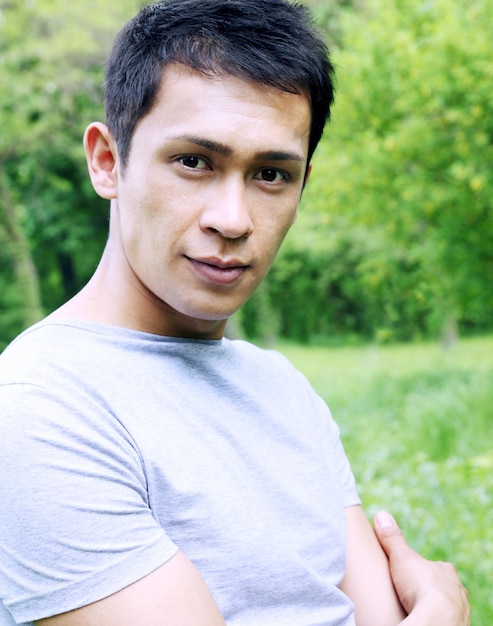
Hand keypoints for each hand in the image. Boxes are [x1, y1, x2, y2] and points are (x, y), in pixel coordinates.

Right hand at [373, 511, 469, 625]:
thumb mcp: (402, 557)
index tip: (410, 573)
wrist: (437, 621)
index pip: (434, 567)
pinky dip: (434, 620)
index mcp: (445, 571)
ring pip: (445, 606)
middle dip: (428, 589)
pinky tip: (423, 619)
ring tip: (415, 610)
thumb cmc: (422, 586)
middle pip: (441, 587)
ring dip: (432, 607)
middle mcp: (456, 590)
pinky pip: (444, 622)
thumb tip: (381, 515)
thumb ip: (392, 538)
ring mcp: (459, 610)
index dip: (422, 569)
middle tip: (411, 593)